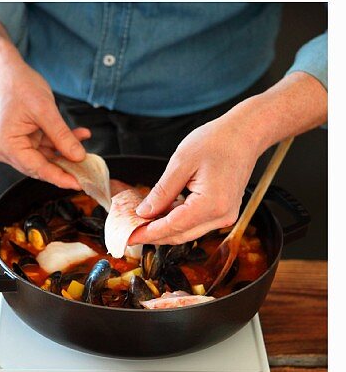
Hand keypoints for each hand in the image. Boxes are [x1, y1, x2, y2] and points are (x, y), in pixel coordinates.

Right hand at [0, 59, 91, 185]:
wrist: (5, 70)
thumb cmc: (18, 85)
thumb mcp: (45, 110)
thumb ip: (62, 136)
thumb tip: (79, 157)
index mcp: (6, 146)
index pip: (37, 168)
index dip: (60, 177)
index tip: (80, 183)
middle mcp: (5, 149)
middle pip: (40, 165)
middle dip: (65, 163)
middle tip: (88, 167)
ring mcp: (12, 144)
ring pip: (44, 155)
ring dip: (64, 149)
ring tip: (84, 142)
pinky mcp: (19, 138)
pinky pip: (42, 145)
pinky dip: (58, 140)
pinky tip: (76, 135)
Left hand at [131, 69, 326, 244]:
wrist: (244, 135)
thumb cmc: (215, 142)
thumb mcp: (181, 163)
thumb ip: (162, 192)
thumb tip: (144, 212)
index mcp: (211, 205)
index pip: (173, 227)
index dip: (148, 233)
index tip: (128, 237)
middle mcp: (222, 216)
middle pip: (180, 235)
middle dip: (154, 235)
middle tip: (130, 231)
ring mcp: (226, 216)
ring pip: (188, 232)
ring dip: (165, 229)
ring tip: (142, 221)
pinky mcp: (225, 211)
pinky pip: (197, 223)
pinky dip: (178, 221)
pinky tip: (162, 212)